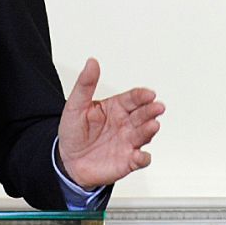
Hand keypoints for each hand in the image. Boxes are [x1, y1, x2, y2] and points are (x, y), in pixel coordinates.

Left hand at [56, 58, 163, 189]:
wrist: (68, 161)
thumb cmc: (74, 132)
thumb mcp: (75, 105)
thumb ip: (85, 84)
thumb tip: (92, 62)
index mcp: (117, 107)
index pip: (133, 98)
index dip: (142, 95)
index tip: (149, 94)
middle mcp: (126, 123)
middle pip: (143, 114)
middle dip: (151, 110)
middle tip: (157, 107)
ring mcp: (128, 142)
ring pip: (144, 134)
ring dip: (150, 130)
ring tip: (152, 125)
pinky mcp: (128, 161)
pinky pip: (139, 159)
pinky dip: (143, 158)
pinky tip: (141, 155)